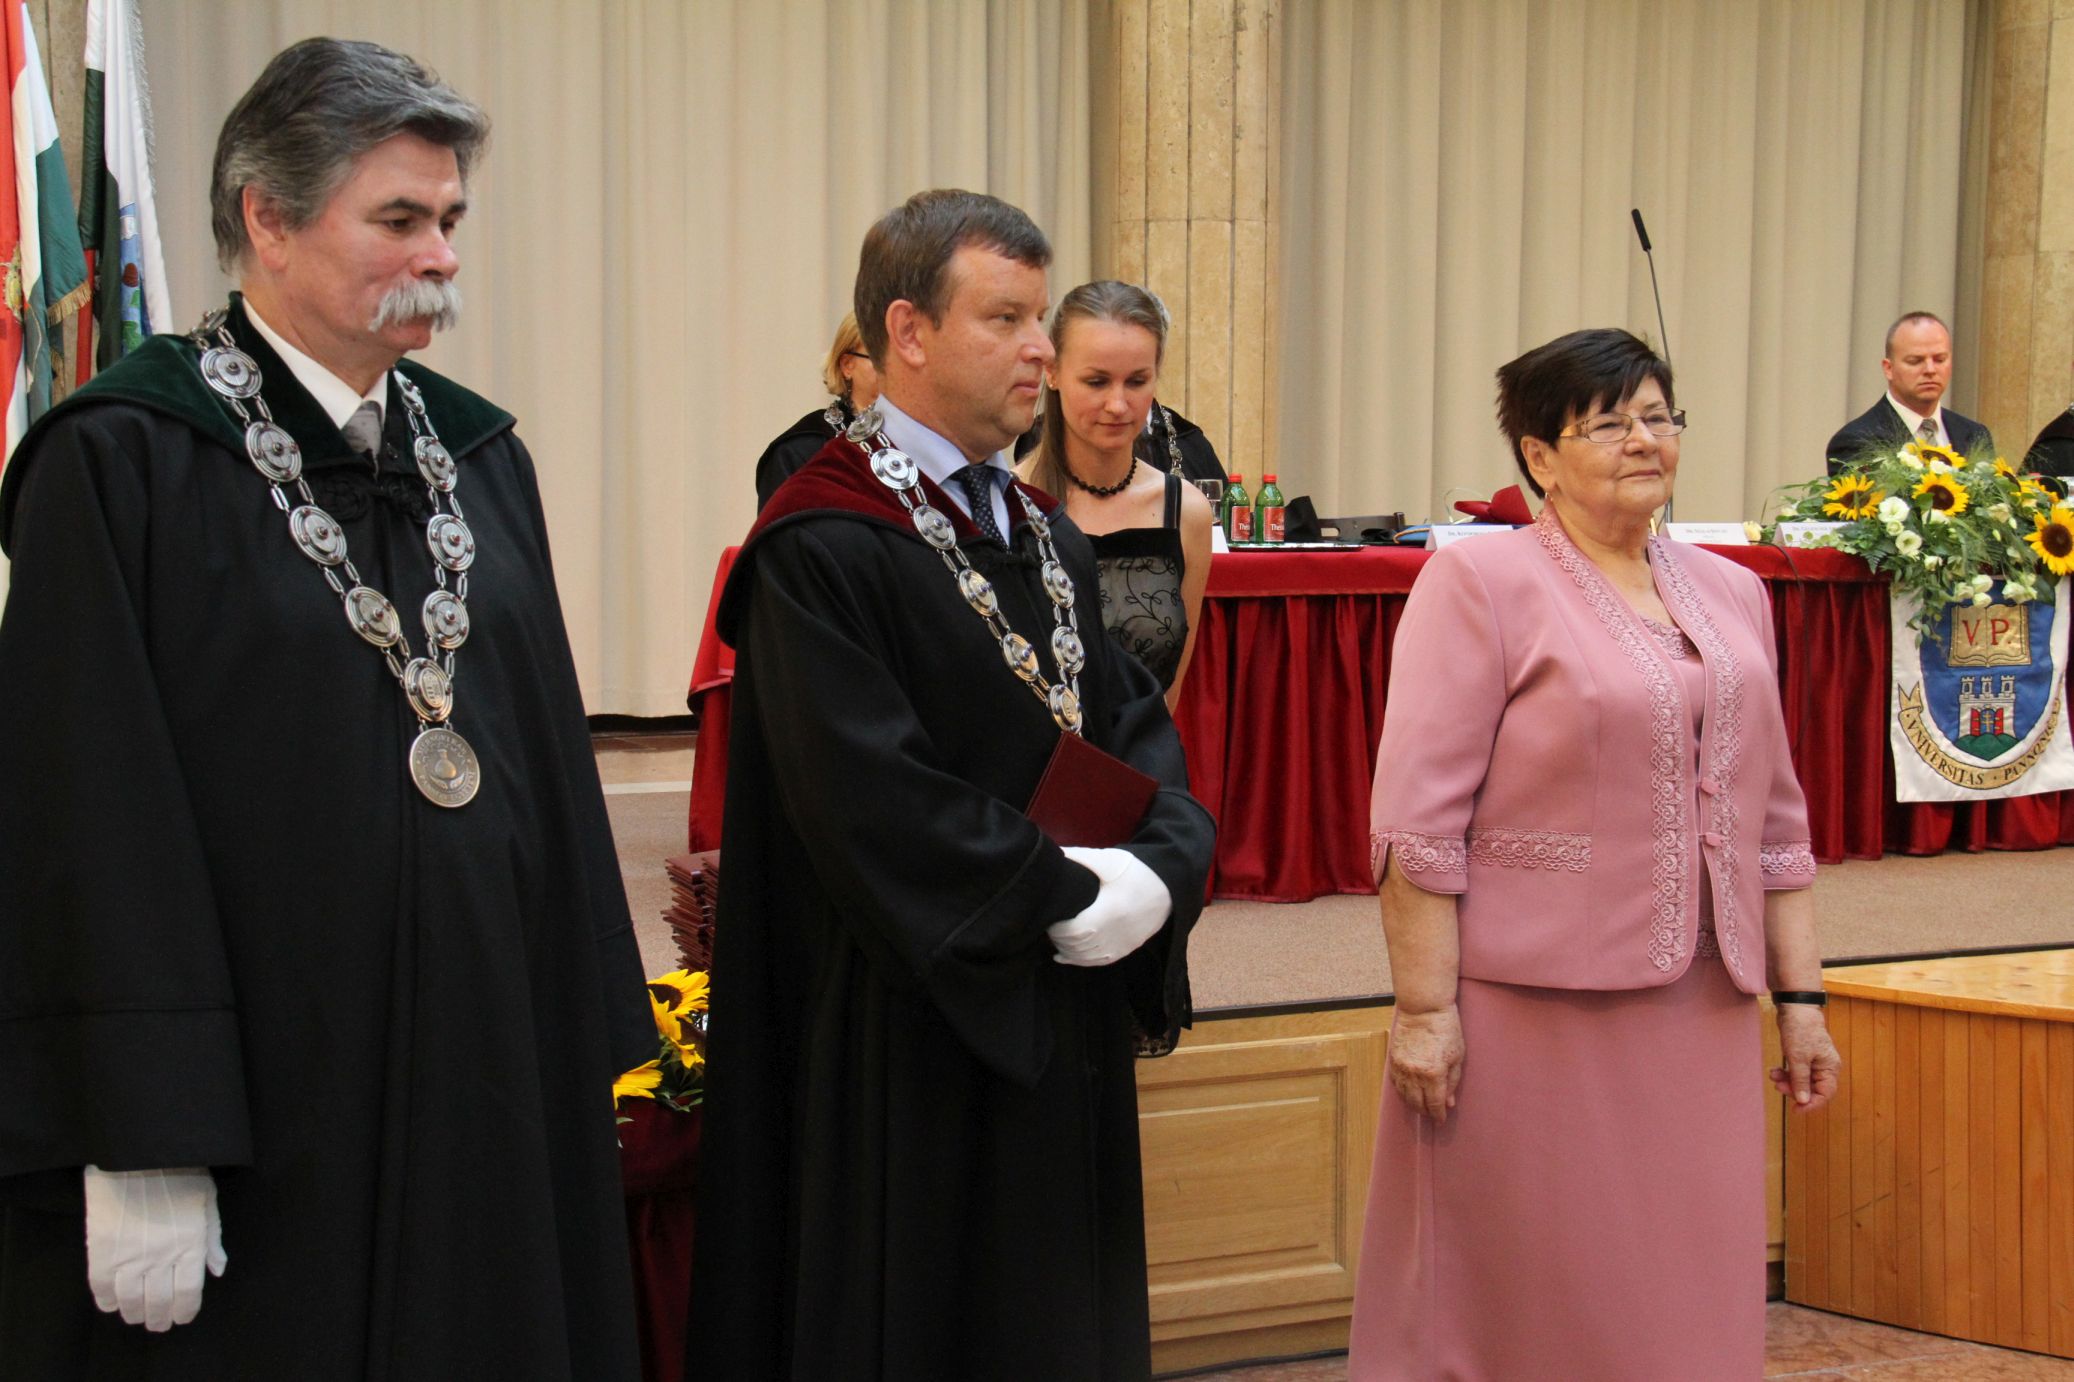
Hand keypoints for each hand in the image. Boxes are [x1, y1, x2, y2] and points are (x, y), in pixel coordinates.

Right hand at [83, 1166, 226, 1330]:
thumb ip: (212, 1238)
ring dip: (134, 1314)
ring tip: (138, 1316)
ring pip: (130, 1301)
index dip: (186, 1311)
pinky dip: (107, 1301)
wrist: (139, 1151)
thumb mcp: (207, 1199)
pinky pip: (101, 1287)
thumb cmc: (179, 1171)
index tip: (182, 1317)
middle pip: (160, 1303)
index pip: (189, 1293)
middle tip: (159, 1323)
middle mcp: (160, 1255)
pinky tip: (113, 1303)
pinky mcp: (100, 1250)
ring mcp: (128, 1255)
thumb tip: (217, 1270)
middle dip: (161, 1318)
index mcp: (190, 1243)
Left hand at [1048, 846, 1171, 966]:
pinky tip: (1063, 957)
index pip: (1075, 930)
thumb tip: (1054, 852)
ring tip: (1055, 937)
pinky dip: (1077, 961)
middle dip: (1059, 938)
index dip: (1057, 929)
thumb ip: (1081, 857)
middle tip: (1049, 924)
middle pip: (1078, 945)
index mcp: (1110, 910)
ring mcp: (1121, 944)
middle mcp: (1115, 933)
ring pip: (1085, 957)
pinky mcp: (1125, 949)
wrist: (1168, 889)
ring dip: (1066, 950)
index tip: (1050, 917)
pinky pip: (1097, 962)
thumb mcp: (1110, 860)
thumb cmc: (1136, 872)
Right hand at [1388, 1004, 1464, 1124]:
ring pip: (1404, 1096)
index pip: (1435, 1103)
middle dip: (1426, 1112)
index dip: (1438, 1114)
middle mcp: (1415, 1073)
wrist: (1423, 1009)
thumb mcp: (1457, 1057)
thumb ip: (1453, 1081)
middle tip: (1432, 1114)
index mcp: (1434, 1073)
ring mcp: (1401, 1067)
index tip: (1441, 1120)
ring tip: (1421, 1106)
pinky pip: (1396, 1084)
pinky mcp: (1393, 1060)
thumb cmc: (1446, 1030)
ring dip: (1413, 1104)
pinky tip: (1409, 1093)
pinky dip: (1403, 1092)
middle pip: (1417, 1103)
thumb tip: (1449, 1102)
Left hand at [1770, 1005, 1841, 1111]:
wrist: (1794, 1007)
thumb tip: (1803, 1100)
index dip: (1811, 1104)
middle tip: (1778, 1087)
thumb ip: (1800, 1080)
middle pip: (1812, 1088)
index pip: (1825, 1093)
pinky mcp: (1803, 1055)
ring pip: (1801, 1080)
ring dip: (1787, 1081)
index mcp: (1830, 1068)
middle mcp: (1824, 1066)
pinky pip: (1796, 1071)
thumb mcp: (1798, 1058)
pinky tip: (1775, 1071)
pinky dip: (1786, 1073)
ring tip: (1774, 1076)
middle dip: (1794, 1090)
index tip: (1796, 1109)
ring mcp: (1814, 1061)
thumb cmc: (1800, 1030)